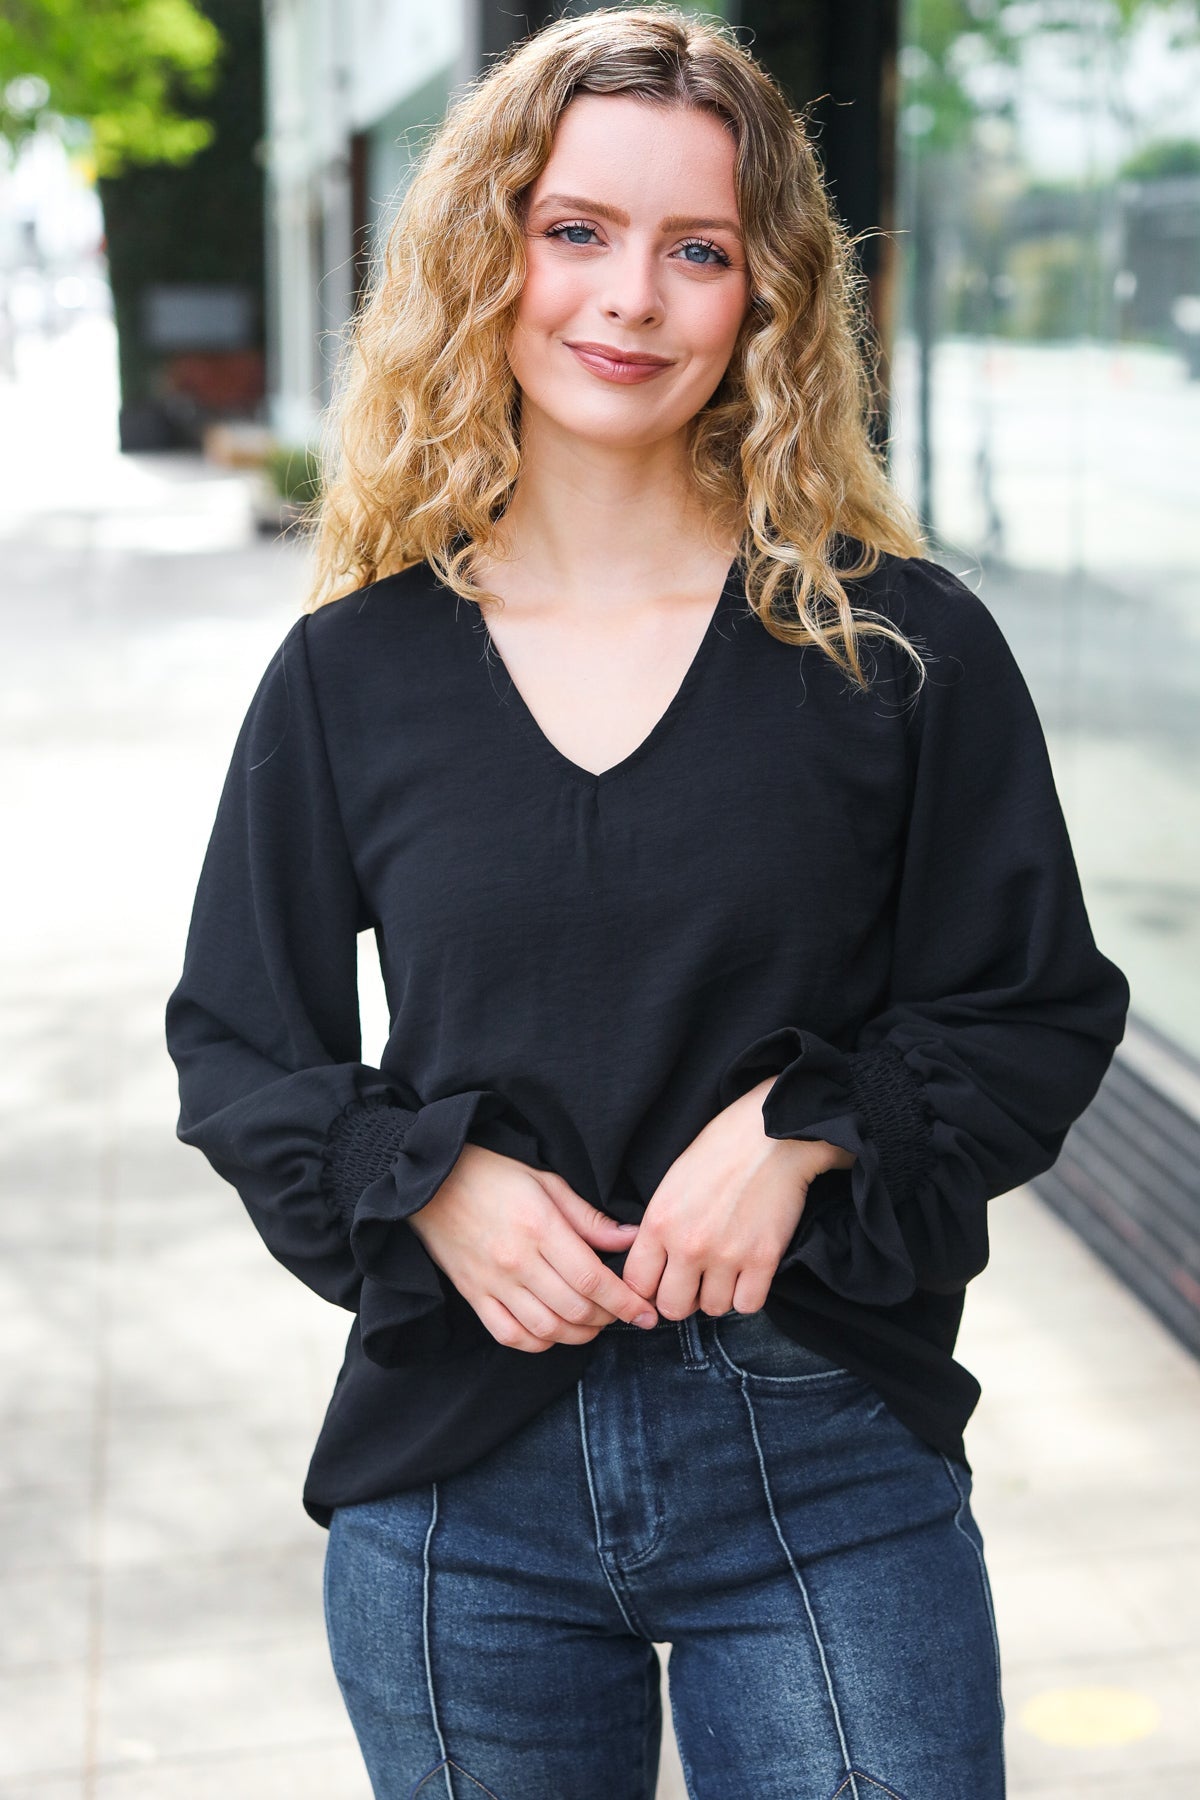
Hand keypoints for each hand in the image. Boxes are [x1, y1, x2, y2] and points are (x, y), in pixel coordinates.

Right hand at [407, 1144, 658, 1352]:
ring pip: (546, 1330)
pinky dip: (538, 1343)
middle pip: (574, 1310)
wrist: (430, 1181)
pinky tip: (554, 1332)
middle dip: (609, 1319)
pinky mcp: (473, 1295)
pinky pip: (510, 1335)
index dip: (625, 1302)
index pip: (592, 1280)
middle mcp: (516, 1261)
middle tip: (625, 1314)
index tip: (646, 1312)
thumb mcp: (547, 1181)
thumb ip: (588, 1218)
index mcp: (539, 1228)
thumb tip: (631, 1238)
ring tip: (595, 1324)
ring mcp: (492, 1283)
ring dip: (579, 1335)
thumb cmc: (493, 1173)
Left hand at [621, 1079, 856, 1319]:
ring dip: (717, 1295)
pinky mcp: (763, 1260)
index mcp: (659, 1222)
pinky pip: (748, 1305)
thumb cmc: (719, 1152)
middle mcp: (688, 1245)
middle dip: (681, 1299)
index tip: (659, 1285)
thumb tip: (652, 1268)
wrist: (770, 1136)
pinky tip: (747, 1274)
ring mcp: (727, 1256)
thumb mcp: (671, 1184)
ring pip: (712, 1309)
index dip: (646, 1291)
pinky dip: (747, 1296)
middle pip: (672, 1307)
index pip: (636, 1284)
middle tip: (693, 1282)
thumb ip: (658, 1228)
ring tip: (724, 1271)